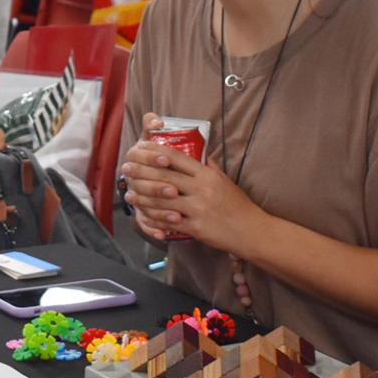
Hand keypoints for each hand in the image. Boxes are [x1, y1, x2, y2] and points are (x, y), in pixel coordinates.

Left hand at [120, 121, 267, 254]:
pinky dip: (154, 218)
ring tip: (129, 194)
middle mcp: (201, 189)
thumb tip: (195, 149)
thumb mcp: (223, 179)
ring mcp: (197, 209)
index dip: (155, 151)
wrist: (251, 230)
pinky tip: (143, 215)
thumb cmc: (237, 204)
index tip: (140, 147)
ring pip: (162, 200)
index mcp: (206, 175)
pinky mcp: (195, 227)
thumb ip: (207, 165)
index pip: (176, 158)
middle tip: (126, 168)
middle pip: (164, 177)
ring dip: (142, 197)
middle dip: (141, 171)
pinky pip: (168, 222)